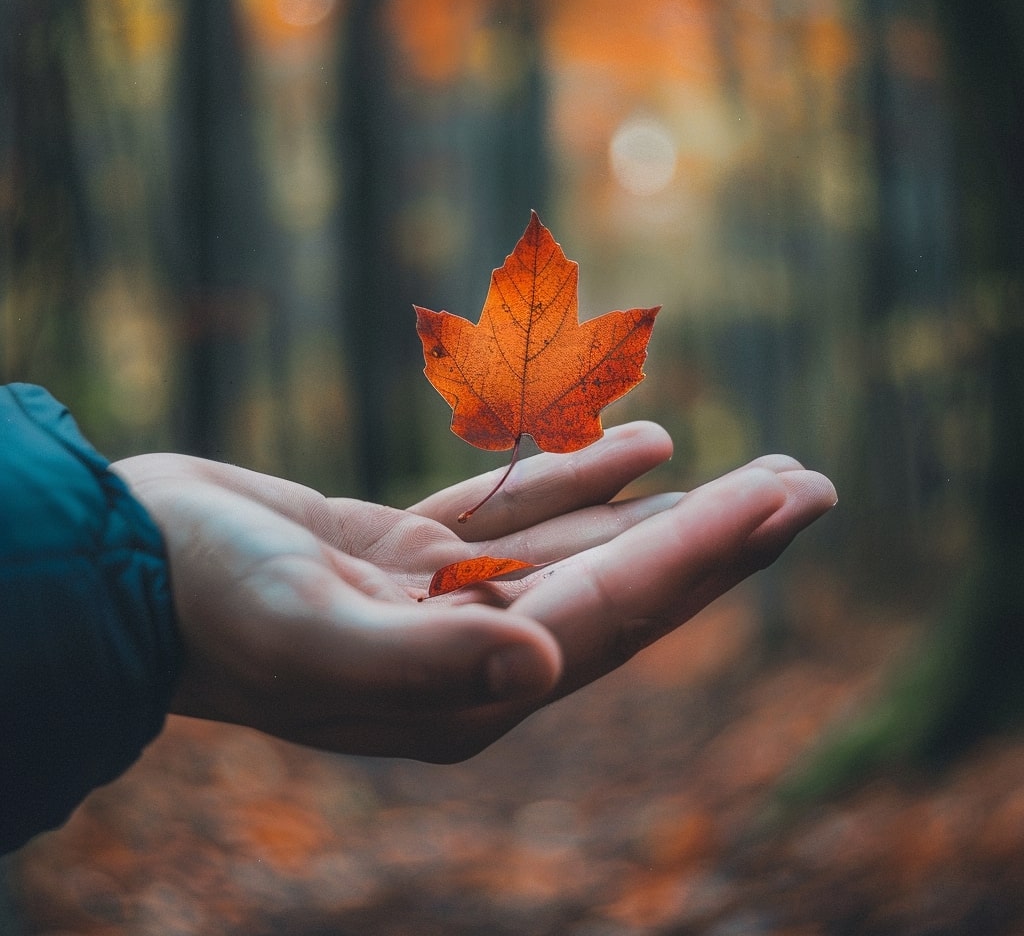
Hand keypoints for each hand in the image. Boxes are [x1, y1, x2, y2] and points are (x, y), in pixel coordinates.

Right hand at [113, 422, 835, 761]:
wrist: (125, 569)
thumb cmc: (203, 601)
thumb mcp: (304, 629)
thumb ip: (425, 656)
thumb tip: (546, 666)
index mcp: (468, 684)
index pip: (615, 610)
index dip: (708, 552)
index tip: (790, 496)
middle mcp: (475, 650)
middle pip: (630, 588)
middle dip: (724, 538)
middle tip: (811, 485)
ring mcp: (448, 601)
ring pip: (587, 548)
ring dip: (670, 509)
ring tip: (754, 473)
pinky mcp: (413, 555)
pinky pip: (521, 515)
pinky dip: (583, 481)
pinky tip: (646, 445)